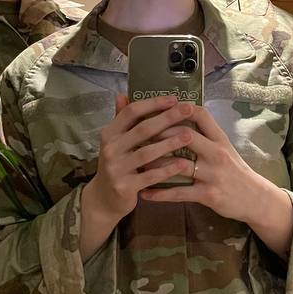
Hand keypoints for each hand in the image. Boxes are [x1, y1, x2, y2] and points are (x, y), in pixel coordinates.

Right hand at [85, 94, 194, 225]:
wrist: (103, 199)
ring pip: (147, 153)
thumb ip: (120, 120)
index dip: (153, 104)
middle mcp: (111, 148)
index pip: (131, 112)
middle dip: (167, 118)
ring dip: (169, 143)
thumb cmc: (116, 166)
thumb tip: (122, 94)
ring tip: (189, 135)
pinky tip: (182, 164)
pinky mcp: (125, 186)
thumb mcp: (115, 142)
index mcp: (110, 133)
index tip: (174, 98)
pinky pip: (150, 176)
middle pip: (142, 129)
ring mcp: (116, 168)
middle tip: (188, 109)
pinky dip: (166, 169)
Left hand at [136, 102, 280, 225]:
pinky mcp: (209, 194)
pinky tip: (144, 193)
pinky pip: (179, 192)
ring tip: (134, 163)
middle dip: (158, 133)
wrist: (255, 198)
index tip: (157, 107)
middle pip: (184, 135)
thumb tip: (181, 120)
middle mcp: (216, 152)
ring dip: (154, 164)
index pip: (200, 115)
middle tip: (135, 134)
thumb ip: (205, 135)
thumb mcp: (224, 148)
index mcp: (219, 138)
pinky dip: (160, 193)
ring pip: (178, 164)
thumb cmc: (235, 171)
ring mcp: (212, 174)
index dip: (178, 108)